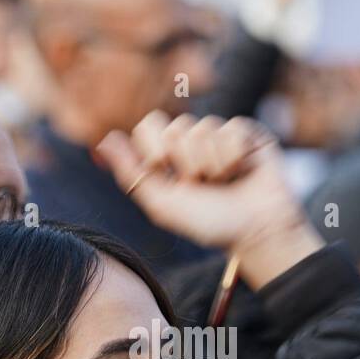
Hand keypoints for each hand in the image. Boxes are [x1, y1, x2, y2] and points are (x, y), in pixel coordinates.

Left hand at [97, 112, 322, 287]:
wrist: (257, 232)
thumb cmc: (210, 224)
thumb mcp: (163, 204)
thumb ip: (131, 172)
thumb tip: (102, 140)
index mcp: (169, 156)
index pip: (149, 126)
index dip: (156, 149)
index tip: (165, 172)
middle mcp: (193, 142)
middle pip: (177, 127)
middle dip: (188, 163)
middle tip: (203, 185)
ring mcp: (221, 135)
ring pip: (205, 128)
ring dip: (214, 164)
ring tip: (226, 182)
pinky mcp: (248, 133)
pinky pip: (232, 128)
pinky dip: (236, 156)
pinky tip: (244, 171)